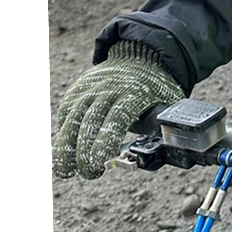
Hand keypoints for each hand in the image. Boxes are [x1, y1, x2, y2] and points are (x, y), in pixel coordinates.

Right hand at [52, 42, 184, 178]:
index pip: (116, 119)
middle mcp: (109, 90)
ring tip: (66, 170)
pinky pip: (66, 112)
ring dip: (66, 146)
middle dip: (84, 152)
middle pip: (90, 122)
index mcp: (135, 94)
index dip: (105, 142)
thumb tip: (165, 151)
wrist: (140, 58)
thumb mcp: (168, 104)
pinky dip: (63, 132)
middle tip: (88, 173)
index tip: (99, 162)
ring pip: (72, 118)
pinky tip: (64, 150)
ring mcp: (91, 88)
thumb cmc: (156, 89)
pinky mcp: (78, 90)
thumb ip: (164, 127)